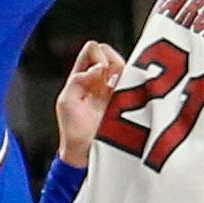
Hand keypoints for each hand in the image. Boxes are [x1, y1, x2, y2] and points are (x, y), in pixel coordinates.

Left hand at [55, 40, 125, 167]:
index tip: (97, 75)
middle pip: (110, 52)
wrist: (89, 153)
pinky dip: (135, 80)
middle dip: (110, 61)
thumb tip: (99, 68)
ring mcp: (116, 88)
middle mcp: (101, 79)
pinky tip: (127, 91)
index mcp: (83, 76)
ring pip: (126, 63)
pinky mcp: (130, 99)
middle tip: (107, 81)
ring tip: (116, 89)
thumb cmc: (73, 131)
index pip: (92, 49)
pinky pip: (137, 80)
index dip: (96, 56)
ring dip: (122, 71)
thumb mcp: (66, 102)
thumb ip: (78, 79)